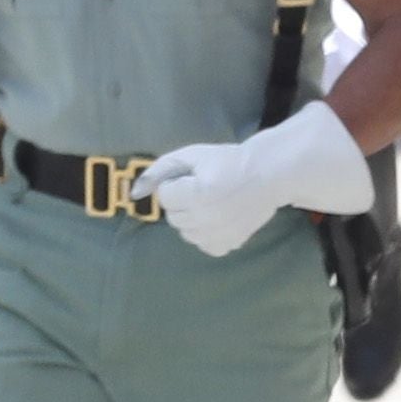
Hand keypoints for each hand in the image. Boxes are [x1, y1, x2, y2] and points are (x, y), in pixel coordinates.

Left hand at [133, 100, 372, 257]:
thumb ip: (158, 172)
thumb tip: (133, 194)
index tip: (193, 178)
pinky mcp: (228, 245)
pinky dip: (205, 233)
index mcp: (199, 193)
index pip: (165, 197)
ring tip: (209, 203)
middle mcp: (208, 218)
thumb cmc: (227, 161)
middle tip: (201, 189)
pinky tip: (217, 218)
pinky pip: (201, 244)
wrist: (267, 176)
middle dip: (181, 201)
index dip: (176, 184)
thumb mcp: (191, 156)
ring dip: (190, 218)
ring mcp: (219, 235)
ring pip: (184, 232)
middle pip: (172, 216)